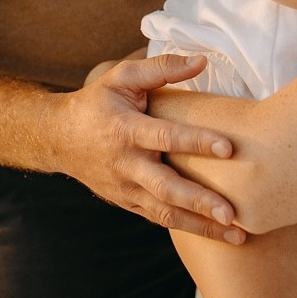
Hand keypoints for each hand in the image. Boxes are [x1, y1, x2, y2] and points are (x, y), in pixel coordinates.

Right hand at [60, 55, 245, 242]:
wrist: (59, 138)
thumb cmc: (98, 101)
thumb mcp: (123, 76)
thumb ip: (163, 67)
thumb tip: (202, 61)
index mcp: (126, 130)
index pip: (164, 137)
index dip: (196, 141)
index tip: (228, 147)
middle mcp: (126, 164)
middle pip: (165, 188)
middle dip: (199, 202)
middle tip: (232, 213)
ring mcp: (127, 188)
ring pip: (165, 212)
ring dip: (201, 226)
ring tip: (236, 236)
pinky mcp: (129, 203)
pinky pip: (159, 218)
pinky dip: (187, 228)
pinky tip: (217, 235)